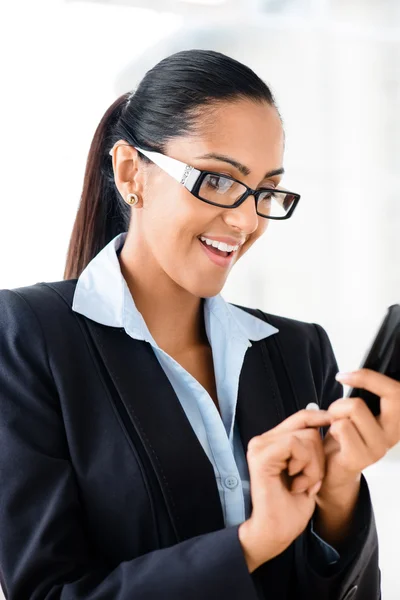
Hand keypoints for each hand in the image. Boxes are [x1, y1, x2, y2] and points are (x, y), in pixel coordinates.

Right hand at [238, 409, 331, 571]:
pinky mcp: (261, 456)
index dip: (320, 418)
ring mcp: (259, 446)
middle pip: (308, 427)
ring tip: (301, 486)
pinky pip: (295, 445)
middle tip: (308, 482)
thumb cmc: (290, 508)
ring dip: (314, 466)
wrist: (274, 533)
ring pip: (306, 437)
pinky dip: (305, 466)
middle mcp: (262, 440)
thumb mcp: (308, 471)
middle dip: (319, 457)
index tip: (334, 425)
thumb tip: (327, 420)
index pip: (301, 418)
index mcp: (272, 442)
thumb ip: (310, 448)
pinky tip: (296, 485)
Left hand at [313, 369, 399, 547]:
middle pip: (370, 400)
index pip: (396, 391)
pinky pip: (342, 427)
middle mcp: (391, 434)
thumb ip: (365, 396)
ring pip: (353, 409)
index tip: (344, 376)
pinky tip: (334, 438)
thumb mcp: (357, 412)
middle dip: (344, 400)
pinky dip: (332, 427)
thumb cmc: (343, 437)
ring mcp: (378, 448)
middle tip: (337, 410)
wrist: (331, 471)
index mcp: (394, 420)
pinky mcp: (361, 458)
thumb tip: (355, 374)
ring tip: (336, 426)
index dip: (369, 377)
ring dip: (336, 413)